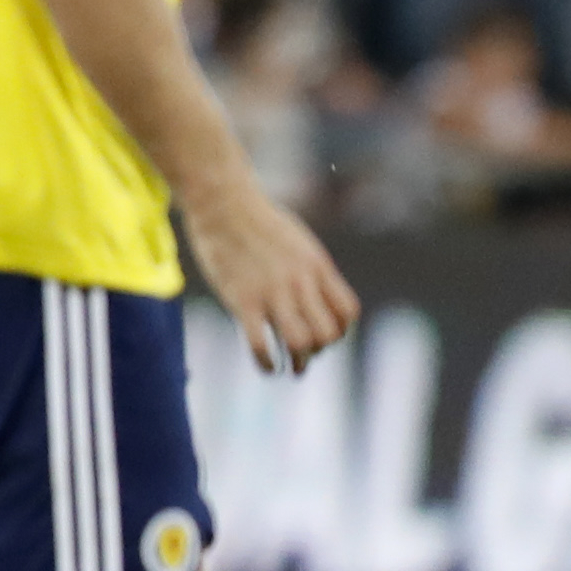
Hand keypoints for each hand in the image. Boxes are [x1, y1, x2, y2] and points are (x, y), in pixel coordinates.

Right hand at [187, 180, 360, 374]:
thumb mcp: (299, 241)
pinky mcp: (242, 300)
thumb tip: (316, 295)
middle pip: (327, 334)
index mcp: (318, 267)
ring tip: (290, 366)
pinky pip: (260, 344)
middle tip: (305, 351)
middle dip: (320, 349)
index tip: (322, 333)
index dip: (339, 330)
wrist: (224, 203)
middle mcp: (301, 282)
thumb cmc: (259, 222)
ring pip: (299, 344)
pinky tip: (267, 366)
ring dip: (298, 362)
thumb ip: (311, 269)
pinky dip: (266, 363)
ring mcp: (272, 293)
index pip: (347, 313)